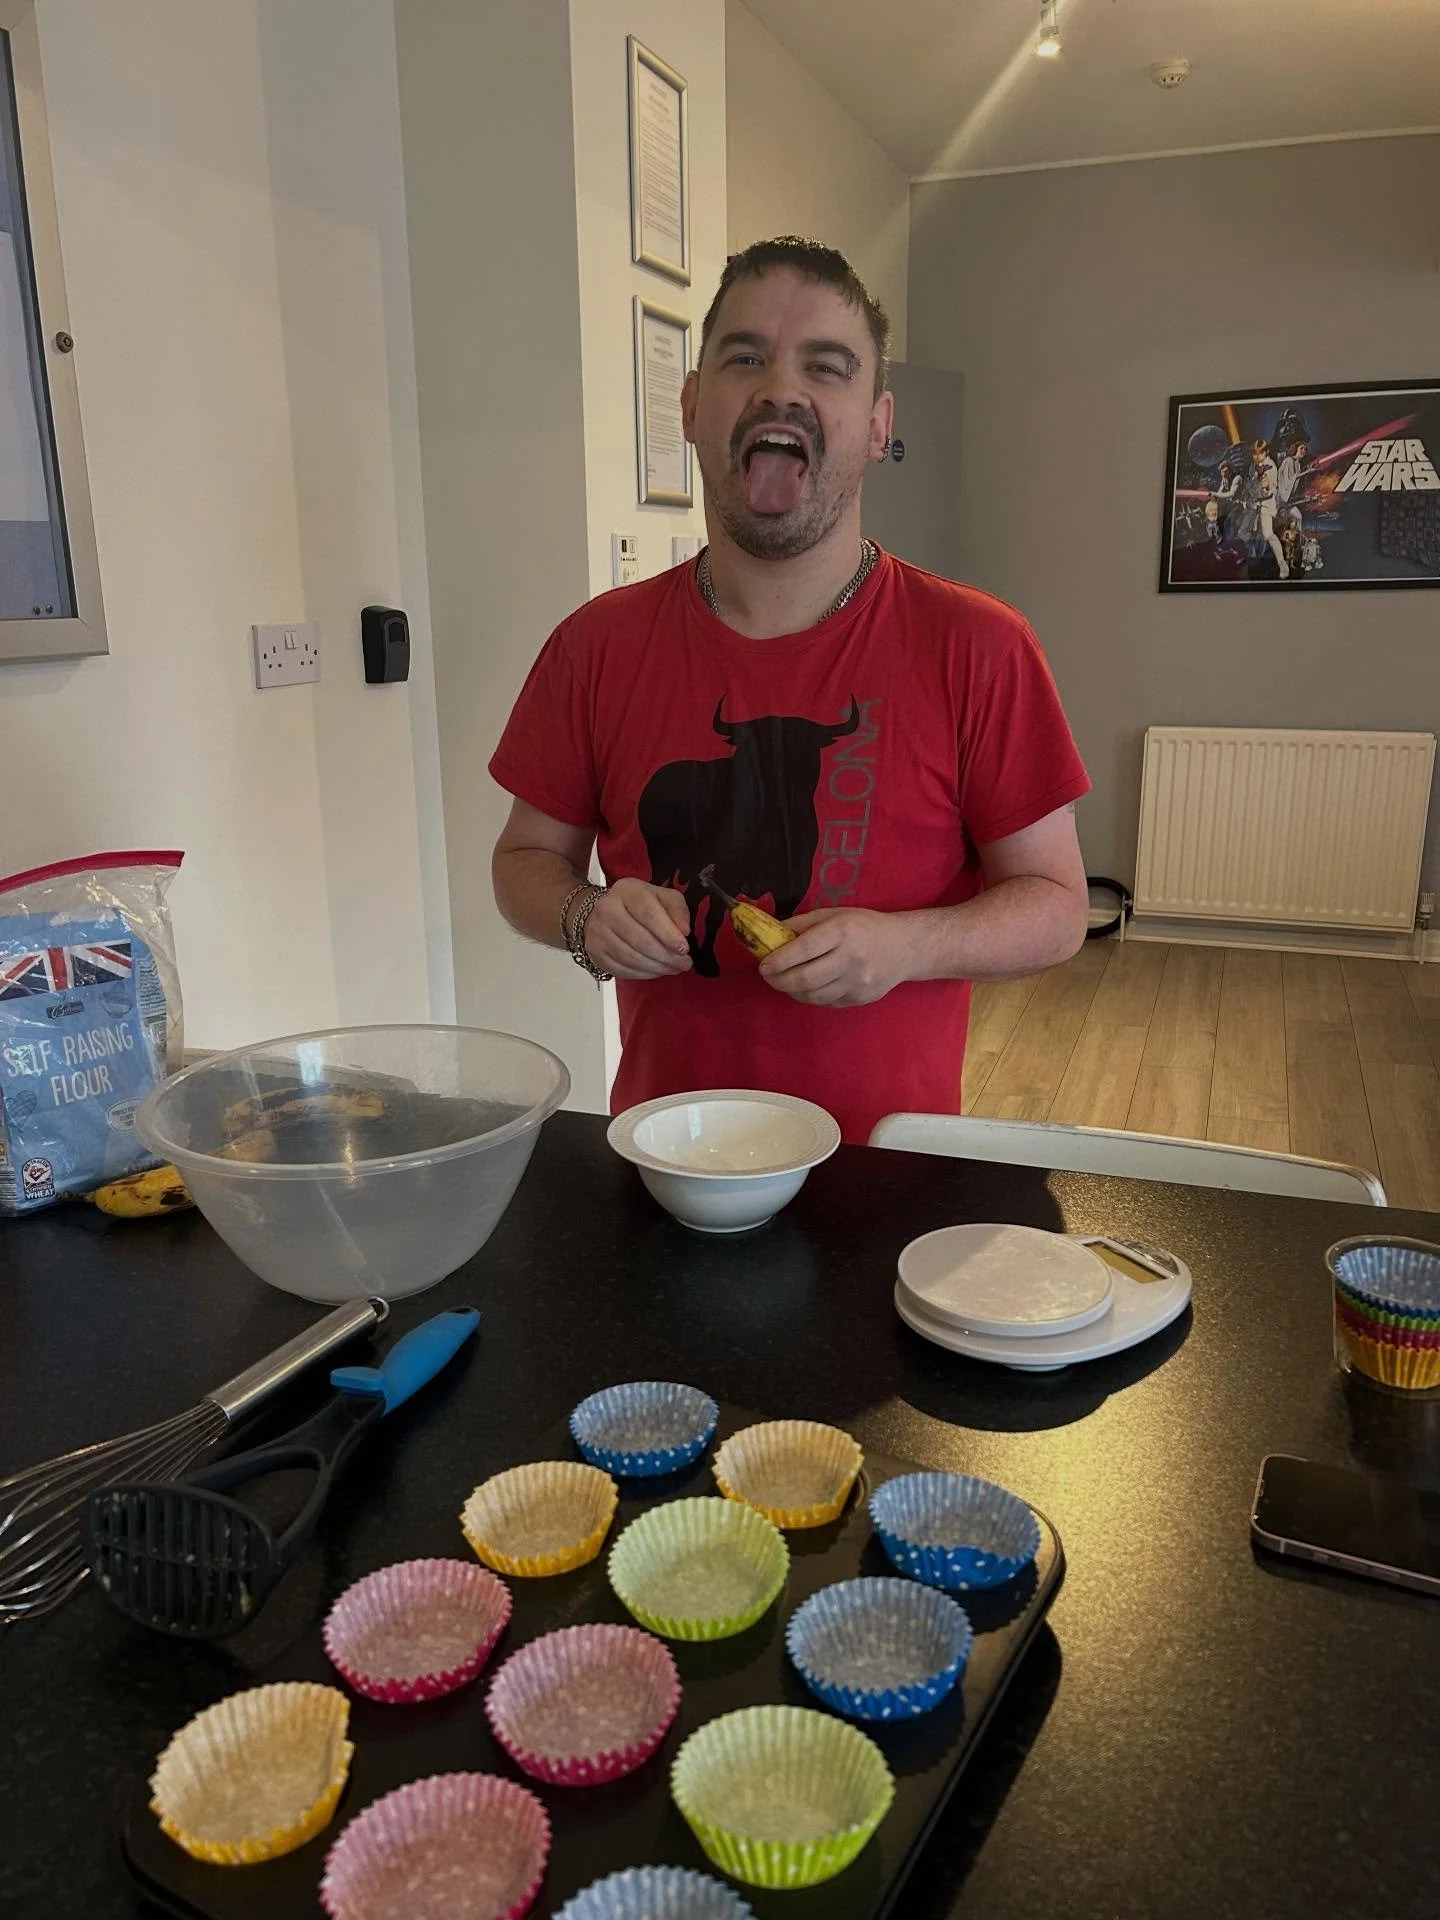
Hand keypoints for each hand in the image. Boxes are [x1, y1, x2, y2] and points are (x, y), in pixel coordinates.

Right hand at [583, 878, 691, 979]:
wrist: (601, 912)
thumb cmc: (637, 904)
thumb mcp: (660, 896)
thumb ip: (677, 908)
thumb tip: (684, 930)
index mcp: (627, 891)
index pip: (648, 914)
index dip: (668, 934)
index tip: (684, 948)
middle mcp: (607, 910)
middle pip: (641, 940)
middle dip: (667, 956)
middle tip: (684, 963)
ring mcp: (598, 933)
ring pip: (632, 958)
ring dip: (658, 968)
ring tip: (674, 968)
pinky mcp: (595, 953)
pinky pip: (622, 970)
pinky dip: (644, 974)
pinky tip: (656, 971)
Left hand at [758, 908, 909, 1006]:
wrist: (903, 948)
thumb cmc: (864, 926)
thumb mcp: (834, 914)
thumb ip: (801, 925)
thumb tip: (769, 935)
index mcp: (842, 932)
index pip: (804, 949)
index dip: (779, 960)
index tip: (763, 965)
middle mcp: (851, 959)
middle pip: (805, 978)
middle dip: (779, 980)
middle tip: (768, 976)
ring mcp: (857, 982)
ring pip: (813, 995)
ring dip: (791, 990)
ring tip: (784, 981)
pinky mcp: (859, 998)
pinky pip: (826, 1002)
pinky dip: (810, 996)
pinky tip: (806, 987)